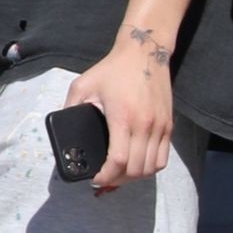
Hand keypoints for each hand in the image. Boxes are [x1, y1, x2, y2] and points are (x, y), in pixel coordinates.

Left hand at [66, 29, 173, 193]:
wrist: (145, 52)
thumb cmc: (112, 69)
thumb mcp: (82, 85)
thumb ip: (70, 107)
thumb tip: (63, 128)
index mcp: (122, 118)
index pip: (118, 160)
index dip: (106, 176)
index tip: (95, 178)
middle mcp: (145, 126)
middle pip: (135, 170)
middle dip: (117, 180)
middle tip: (104, 178)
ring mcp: (160, 127)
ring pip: (151, 168)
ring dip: (134, 177)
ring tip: (119, 175)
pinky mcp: (169, 125)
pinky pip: (162, 158)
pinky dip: (149, 168)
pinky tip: (137, 166)